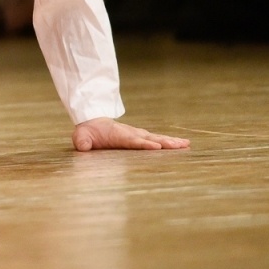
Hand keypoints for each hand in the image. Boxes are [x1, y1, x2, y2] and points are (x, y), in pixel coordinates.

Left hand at [72, 117, 188, 150]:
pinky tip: (182, 144)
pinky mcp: (141, 137)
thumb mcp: (81, 136)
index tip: (156, 146)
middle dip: (164, 142)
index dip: (143, 143)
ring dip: (171, 141)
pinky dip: (170, 141)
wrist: (92, 121)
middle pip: (150, 138)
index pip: (132, 140)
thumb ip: (82, 141)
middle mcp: (131, 134)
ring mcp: (137, 134)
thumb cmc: (88, 132)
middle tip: (180, 145)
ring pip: (157, 138)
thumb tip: (82, 146)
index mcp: (119, 136)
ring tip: (186, 144)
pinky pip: (157, 139)